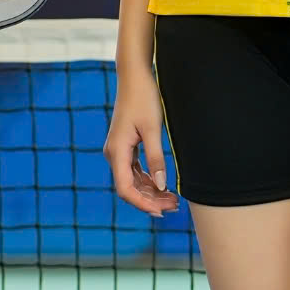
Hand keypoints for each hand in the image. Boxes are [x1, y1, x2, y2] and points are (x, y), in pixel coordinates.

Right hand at [103, 66, 178, 215]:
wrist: (134, 78)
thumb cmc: (143, 99)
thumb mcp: (153, 129)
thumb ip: (157, 158)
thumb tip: (162, 185)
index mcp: (117, 152)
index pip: (125, 189)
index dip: (142, 204)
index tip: (160, 212)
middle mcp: (114, 154)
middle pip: (129, 188)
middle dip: (151, 200)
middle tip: (175, 207)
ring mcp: (118, 151)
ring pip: (133, 181)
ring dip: (151, 192)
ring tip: (173, 199)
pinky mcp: (125, 147)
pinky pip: (135, 171)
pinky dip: (148, 181)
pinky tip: (164, 185)